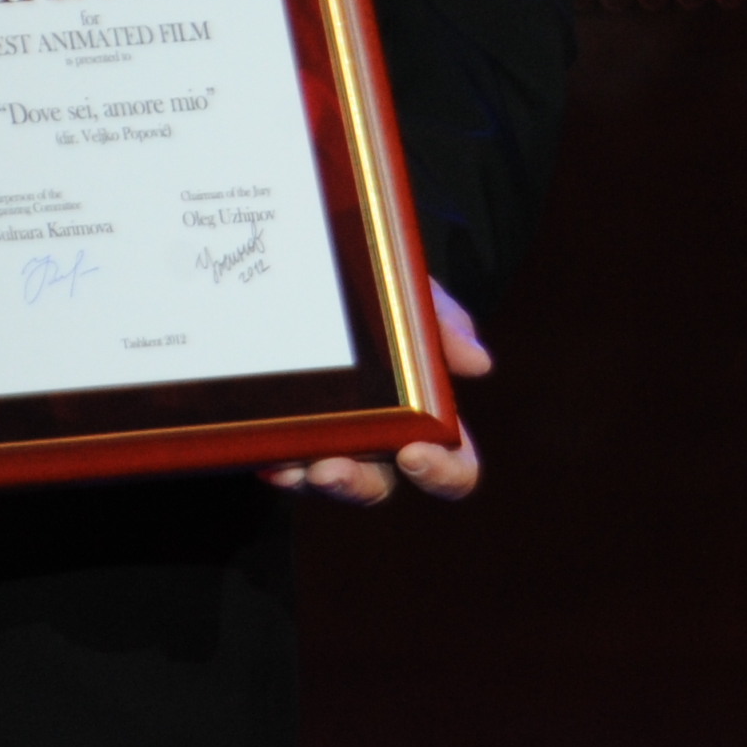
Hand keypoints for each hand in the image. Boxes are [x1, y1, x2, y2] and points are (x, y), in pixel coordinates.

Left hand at [264, 279, 492, 505]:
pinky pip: (278, 460)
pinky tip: (268, 454)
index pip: (455, 460)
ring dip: (310, 480)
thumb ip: (445, 321)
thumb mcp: (412, 291)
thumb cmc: (376, 285)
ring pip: (322, 482)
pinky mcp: (281, 431)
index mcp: (426, 410)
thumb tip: (478, 364)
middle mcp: (379, 434)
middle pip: (378, 485)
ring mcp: (328, 436)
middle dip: (357, 484)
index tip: (416, 453)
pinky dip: (275, 460)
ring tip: (296, 464)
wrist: (308, 261)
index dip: (445, 471)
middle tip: (332, 468)